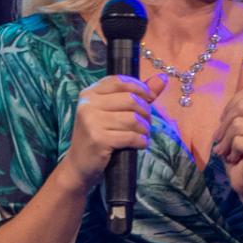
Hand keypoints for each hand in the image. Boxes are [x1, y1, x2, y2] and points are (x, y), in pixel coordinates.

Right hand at [61, 74, 162, 193]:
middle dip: (145, 112)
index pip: (120, 81)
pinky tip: (139, 144)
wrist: (79, 164)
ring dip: (144, 129)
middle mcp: (88, 104)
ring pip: (133, 119)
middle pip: (130, 100)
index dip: (140, 88)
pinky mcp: (98, 139)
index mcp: (90, 93)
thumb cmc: (100, 136)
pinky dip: (141, 141)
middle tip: (145, 124)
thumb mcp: (113, 112)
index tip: (150, 98)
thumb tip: (162, 78)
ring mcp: (91, 122)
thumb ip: (137, 95)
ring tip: (142, 135)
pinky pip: (131, 136)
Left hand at [214, 68, 242, 197]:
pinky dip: (231, 153)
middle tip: (224, 142)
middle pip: (240, 108)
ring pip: (237, 125)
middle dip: (225, 127)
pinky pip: (238, 141)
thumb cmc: (242, 152)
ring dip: (226, 142)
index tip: (229, 127)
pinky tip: (239, 160)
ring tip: (231, 153)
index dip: (230, 110)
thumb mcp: (239, 121)